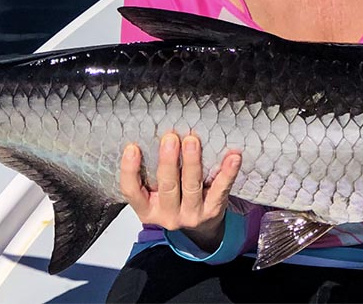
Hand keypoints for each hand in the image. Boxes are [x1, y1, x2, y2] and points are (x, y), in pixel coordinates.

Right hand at [119, 132, 241, 251]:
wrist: (201, 229)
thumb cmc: (174, 201)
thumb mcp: (154, 194)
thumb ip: (149, 173)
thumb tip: (153, 133)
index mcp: (147, 209)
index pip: (131, 191)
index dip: (129, 170)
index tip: (132, 147)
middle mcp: (167, 215)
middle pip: (167, 187)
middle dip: (168, 161)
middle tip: (170, 138)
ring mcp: (191, 214)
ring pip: (191, 187)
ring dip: (192, 162)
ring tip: (192, 141)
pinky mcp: (213, 210)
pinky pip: (220, 190)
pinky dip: (227, 173)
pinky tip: (233, 157)